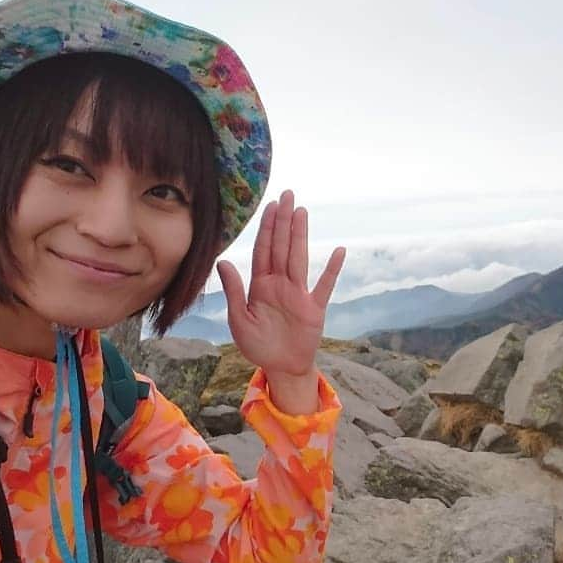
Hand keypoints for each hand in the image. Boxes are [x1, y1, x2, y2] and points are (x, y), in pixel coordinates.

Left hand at [217, 189, 345, 412]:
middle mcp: (280, 284)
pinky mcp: (314, 308)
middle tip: (286, 195)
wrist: (281, 367)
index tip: (269, 206)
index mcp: (261, 285)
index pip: (263, 250)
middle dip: (283, 221)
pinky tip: (339, 251)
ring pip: (299, 258)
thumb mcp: (239, 320)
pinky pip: (324, 286)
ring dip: (300, 235)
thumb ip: (234, 290)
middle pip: (281, 247)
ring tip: (302, 212)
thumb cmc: (258, 345)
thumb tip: (223, 261)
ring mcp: (298, 294)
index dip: (266, 228)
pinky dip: (332, 270)